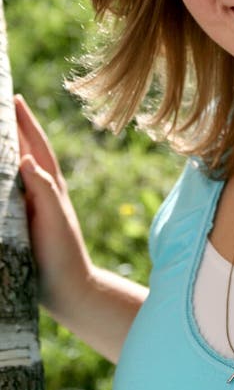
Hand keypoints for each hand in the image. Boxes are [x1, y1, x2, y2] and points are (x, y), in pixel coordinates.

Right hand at [15, 94, 92, 324]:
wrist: (70, 292)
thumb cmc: (63, 255)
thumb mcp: (54, 220)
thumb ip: (42, 189)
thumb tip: (26, 157)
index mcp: (50, 185)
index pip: (35, 145)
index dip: (24, 121)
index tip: (12, 97)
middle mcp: (43, 190)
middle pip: (26, 150)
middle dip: (15, 125)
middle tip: (1, 101)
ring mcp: (34, 205)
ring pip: (18, 167)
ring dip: (9, 146)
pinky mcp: (25, 222)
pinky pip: (10, 189)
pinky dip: (4, 173)